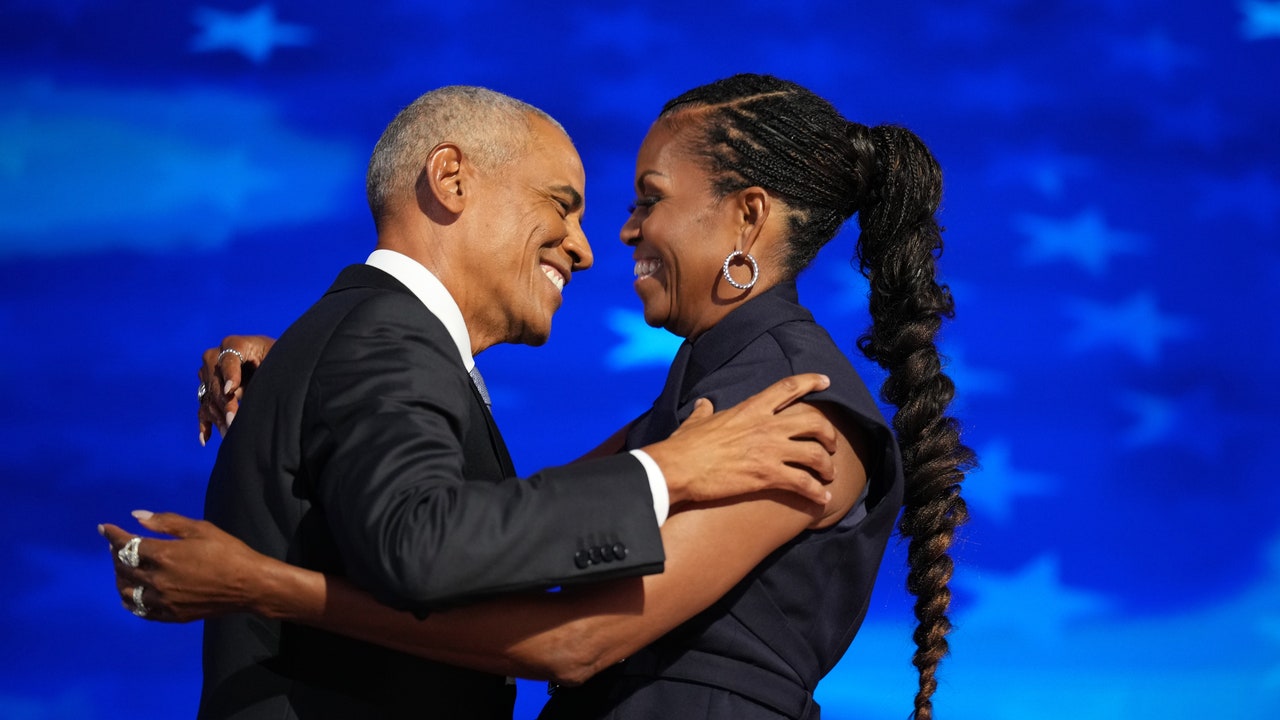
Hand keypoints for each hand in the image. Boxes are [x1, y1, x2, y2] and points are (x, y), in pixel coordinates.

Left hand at [100, 511, 266, 622]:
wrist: (249, 585)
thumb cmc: (228, 552)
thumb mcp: (201, 529)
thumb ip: (166, 523)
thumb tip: (136, 517)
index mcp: (164, 555)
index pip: (127, 544)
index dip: (113, 534)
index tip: (104, 528)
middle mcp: (157, 579)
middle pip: (123, 567)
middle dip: (116, 553)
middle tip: (117, 546)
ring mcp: (162, 600)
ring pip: (127, 590)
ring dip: (120, 577)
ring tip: (123, 569)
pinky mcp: (170, 615)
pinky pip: (140, 610)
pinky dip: (130, 600)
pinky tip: (131, 593)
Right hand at [198, 335, 274, 444]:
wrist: (273, 364)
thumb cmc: (278, 359)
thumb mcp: (277, 359)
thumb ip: (267, 369)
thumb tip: (257, 390)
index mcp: (236, 344)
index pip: (228, 359)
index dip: (230, 375)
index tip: (231, 391)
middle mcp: (216, 356)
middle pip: (215, 381)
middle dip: (224, 402)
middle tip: (233, 420)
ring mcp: (209, 374)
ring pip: (209, 397)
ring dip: (218, 417)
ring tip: (230, 433)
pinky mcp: (207, 391)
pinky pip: (202, 408)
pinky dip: (205, 424)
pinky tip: (207, 439)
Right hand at [643, 373, 837, 506]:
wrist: (678, 468)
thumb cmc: (685, 445)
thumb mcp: (696, 421)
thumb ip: (704, 411)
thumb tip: (703, 404)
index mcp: (751, 408)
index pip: (788, 387)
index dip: (810, 381)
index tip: (826, 381)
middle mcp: (767, 426)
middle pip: (814, 422)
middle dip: (829, 433)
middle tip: (831, 444)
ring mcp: (770, 450)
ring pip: (815, 454)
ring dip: (827, 465)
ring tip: (828, 475)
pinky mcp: (768, 476)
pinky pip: (804, 483)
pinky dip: (818, 491)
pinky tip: (822, 498)